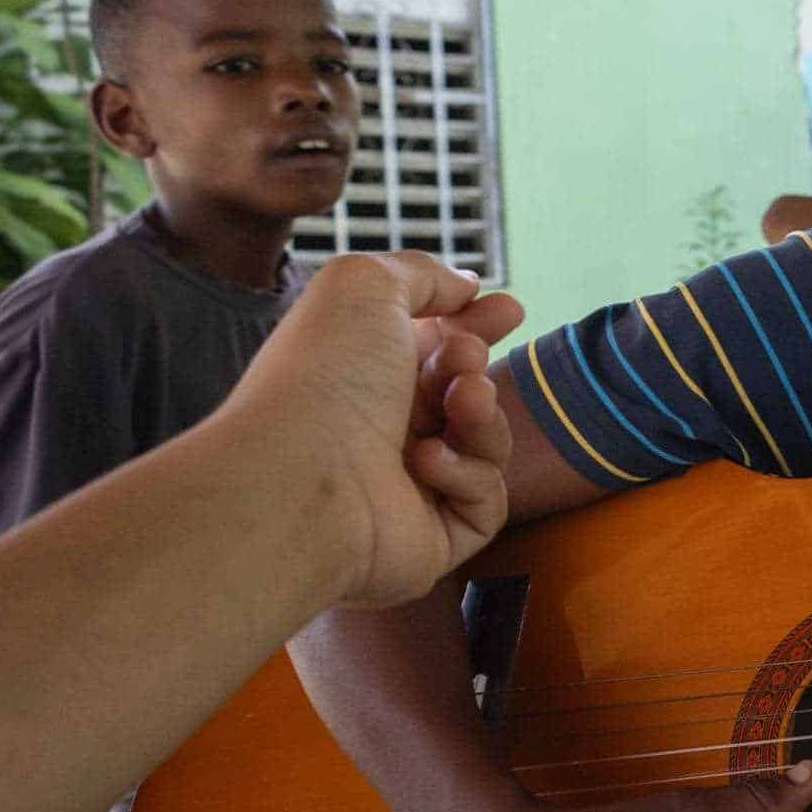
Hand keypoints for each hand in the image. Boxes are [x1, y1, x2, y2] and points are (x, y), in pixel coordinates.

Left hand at [222, 252, 524, 608]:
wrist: (302, 477)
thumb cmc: (324, 378)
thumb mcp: (365, 285)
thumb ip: (421, 273)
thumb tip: (466, 287)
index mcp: (360, 377)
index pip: (431, 348)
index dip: (474, 324)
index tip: (509, 309)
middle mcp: (382, 431)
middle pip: (465, 392)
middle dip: (474, 367)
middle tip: (463, 361)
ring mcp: (410, 488)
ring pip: (486, 444)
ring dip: (482, 415)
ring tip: (460, 402)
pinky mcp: (436, 537)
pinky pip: (486, 500)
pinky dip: (466, 474)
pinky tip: (425, 463)